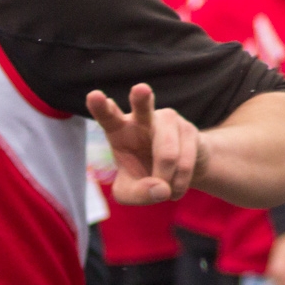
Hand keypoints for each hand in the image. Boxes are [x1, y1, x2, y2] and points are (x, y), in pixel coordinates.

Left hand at [88, 84, 206, 204]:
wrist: (177, 173)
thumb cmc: (144, 177)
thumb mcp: (129, 193)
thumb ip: (135, 194)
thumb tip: (160, 188)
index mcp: (118, 129)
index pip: (107, 116)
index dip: (100, 107)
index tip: (94, 96)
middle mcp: (142, 119)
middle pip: (142, 106)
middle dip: (141, 98)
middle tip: (140, 89)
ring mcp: (168, 122)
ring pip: (167, 155)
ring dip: (164, 180)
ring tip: (162, 189)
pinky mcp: (190, 130)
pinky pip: (185, 164)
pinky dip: (178, 185)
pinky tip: (174, 188)